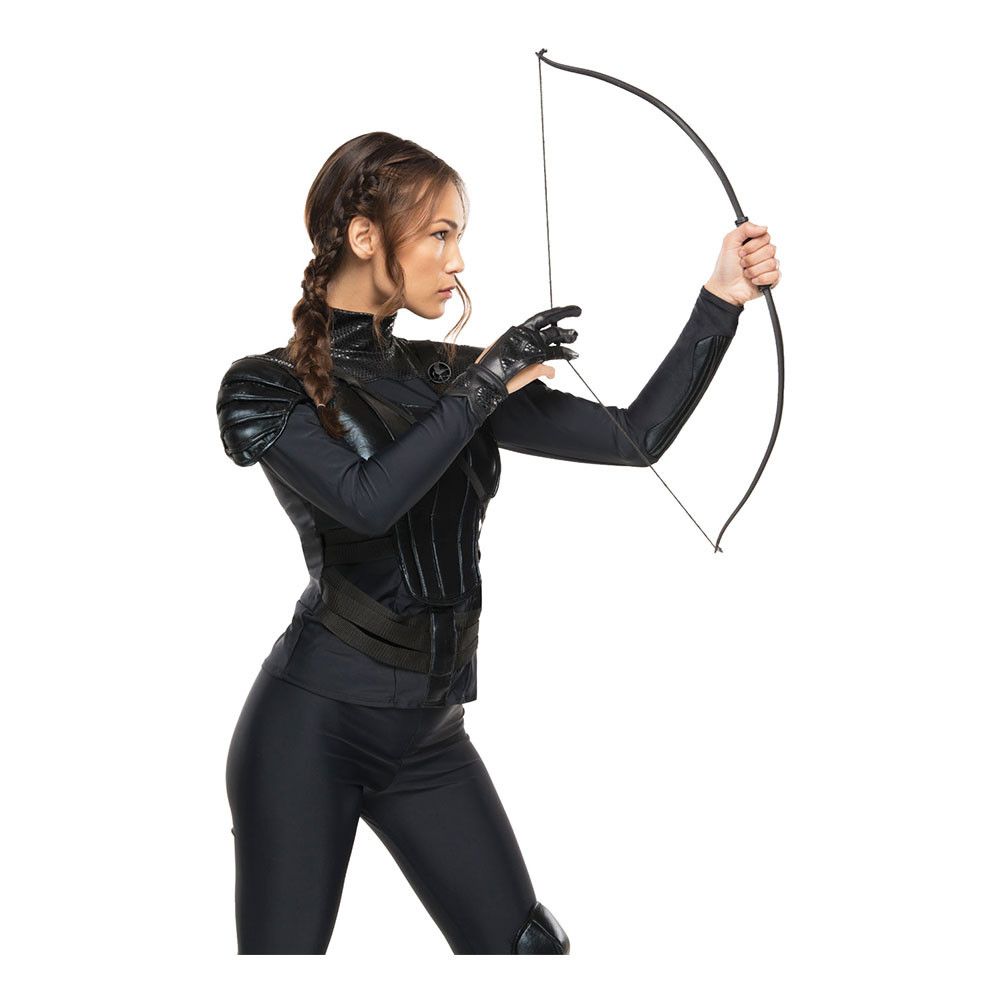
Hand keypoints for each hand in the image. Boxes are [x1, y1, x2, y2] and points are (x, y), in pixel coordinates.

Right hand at [444, 305, 579, 420]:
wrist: (485, 378)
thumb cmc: (489, 362)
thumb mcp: (501, 345)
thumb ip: (515, 343)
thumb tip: (521, 347)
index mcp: (519, 331)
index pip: (542, 318)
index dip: (558, 313)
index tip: (567, 309)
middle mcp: (528, 339)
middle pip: (554, 331)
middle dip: (567, 331)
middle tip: (575, 333)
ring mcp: (533, 353)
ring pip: (556, 348)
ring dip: (566, 350)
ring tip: (574, 353)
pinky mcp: (535, 367)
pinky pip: (549, 369)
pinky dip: (552, 373)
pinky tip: (553, 375)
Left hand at [704, 220, 780, 306]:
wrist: (724, 289)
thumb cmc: (726, 268)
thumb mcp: (729, 242)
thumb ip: (745, 228)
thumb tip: (764, 227)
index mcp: (755, 242)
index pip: (765, 236)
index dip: (753, 245)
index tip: (741, 252)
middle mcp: (763, 253)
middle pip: (771, 249)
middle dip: (752, 259)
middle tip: (742, 264)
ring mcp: (768, 266)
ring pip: (772, 263)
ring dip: (754, 270)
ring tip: (745, 273)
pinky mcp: (772, 279)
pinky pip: (775, 275)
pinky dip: (761, 279)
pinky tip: (753, 281)